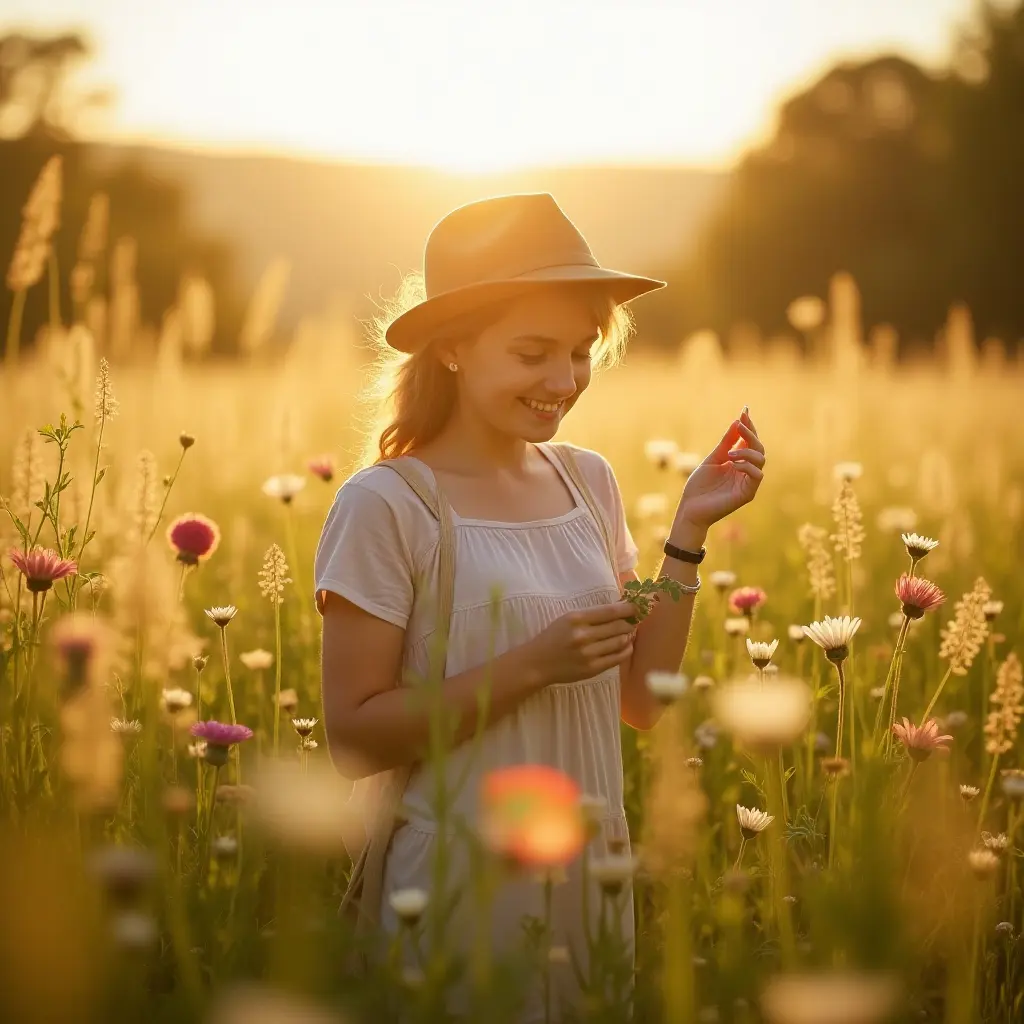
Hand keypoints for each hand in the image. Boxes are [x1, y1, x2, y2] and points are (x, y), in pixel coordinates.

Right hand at [523, 601, 635, 687]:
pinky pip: (617, 658)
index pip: (610, 611)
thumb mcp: (567, 619)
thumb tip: (620, 610)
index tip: (638, 606)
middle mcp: (584, 635)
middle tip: (634, 620)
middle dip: (630, 622)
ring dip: (629, 636)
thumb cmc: (553, 637)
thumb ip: (591, 615)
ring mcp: (589, 653)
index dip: (628, 608)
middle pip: (619, 626)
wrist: (537, 663)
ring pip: (620, 641)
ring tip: (629, 632)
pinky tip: (627, 646)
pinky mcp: (593, 668)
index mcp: (577, 618)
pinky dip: (626, 650)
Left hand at [677, 406, 765, 530]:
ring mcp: (747, 482)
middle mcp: (745, 471)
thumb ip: (726, 444)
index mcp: (737, 462)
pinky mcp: (747, 494)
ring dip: (747, 451)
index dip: (748, 427)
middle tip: (740, 425)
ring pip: (761, 460)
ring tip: (729, 454)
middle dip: (750, 434)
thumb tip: (736, 422)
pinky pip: (757, 476)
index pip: (749, 442)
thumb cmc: (698, 486)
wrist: (690, 508)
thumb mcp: (712, 459)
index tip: (744, 412)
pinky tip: (734, 464)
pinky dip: (747, 466)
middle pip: (758, 448)